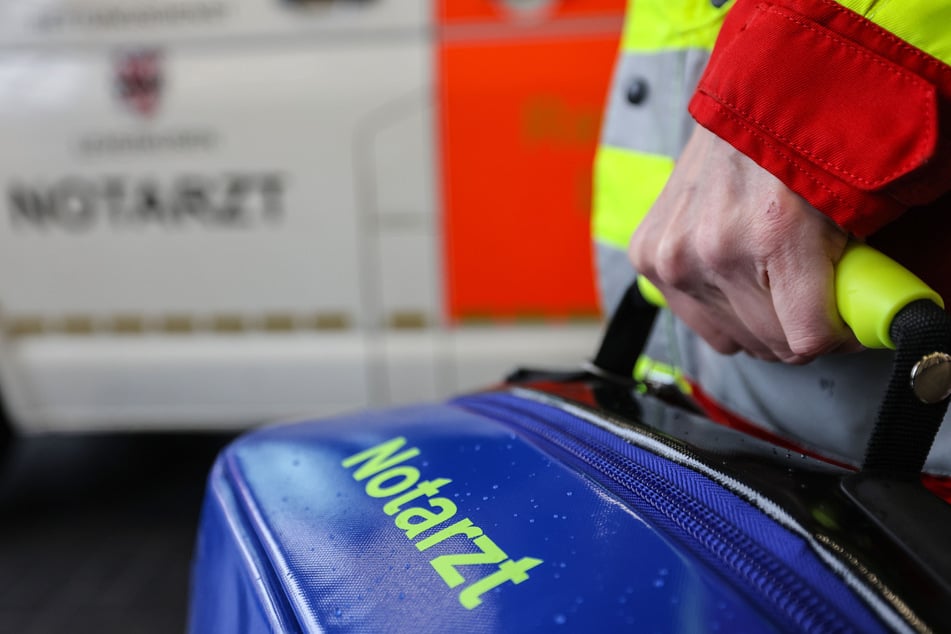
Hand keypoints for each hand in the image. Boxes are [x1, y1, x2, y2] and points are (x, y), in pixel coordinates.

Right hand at [628, 124, 860, 362]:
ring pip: (733, 338)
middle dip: (799, 326)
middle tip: (811, 292)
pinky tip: (734, 272)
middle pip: (771, 343)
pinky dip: (720, 307)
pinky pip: (695, 320)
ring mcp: (673, 256)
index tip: (845, 320)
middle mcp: (713, 250)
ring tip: (771, 279)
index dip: (837, 334)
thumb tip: (865, 324)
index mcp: (773, 234)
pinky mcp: (648, 257)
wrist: (741, 109)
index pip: (807, 338)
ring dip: (758, 320)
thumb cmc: (796, 150)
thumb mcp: (849, 206)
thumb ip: (856, 273)